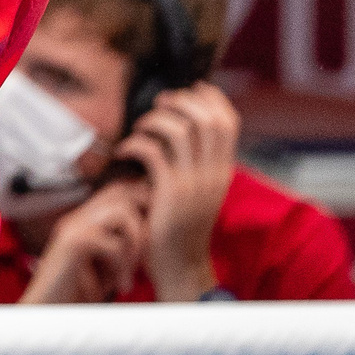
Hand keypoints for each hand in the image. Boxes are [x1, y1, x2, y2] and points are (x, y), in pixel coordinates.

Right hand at [21, 177, 150, 304]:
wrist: (48, 314)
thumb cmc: (80, 294)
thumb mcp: (107, 265)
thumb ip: (123, 245)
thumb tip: (156, 233)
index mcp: (85, 218)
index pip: (120, 188)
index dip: (144, 204)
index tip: (157, 236)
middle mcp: (78, 217)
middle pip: (122, 191)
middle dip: (145, 220)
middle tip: (149, 254)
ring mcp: (73, 227)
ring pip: (122, 213)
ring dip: (136, 245)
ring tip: (131, 273)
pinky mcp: (72, 244)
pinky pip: (113, 244)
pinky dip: (123, 267)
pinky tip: (120, 287)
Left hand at [117, 81, 237, 300]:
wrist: (180, 266)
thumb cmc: (181, 226)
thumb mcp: (200, 191)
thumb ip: (197, 163)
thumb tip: (185, 129)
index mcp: (223, 171)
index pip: (229, 122)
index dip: (211, 98)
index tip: (190, 88)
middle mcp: (213, 174)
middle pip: (208, 119)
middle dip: (182, 100)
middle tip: (160, 103)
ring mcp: (193, 183)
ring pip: (181, 130)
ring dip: (156, 119)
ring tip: (141, 127)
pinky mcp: (169, 193)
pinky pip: (153, 152)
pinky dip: (135, 142)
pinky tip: (124, 150)